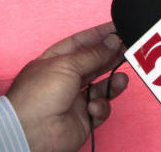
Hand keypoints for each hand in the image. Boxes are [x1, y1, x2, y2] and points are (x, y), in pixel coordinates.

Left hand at [6, 22, 128, 151]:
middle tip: (128, 49)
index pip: (80, 43)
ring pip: (100, 86)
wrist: (31, 132)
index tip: (117, 28)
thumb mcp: (67, 65)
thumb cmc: (38, 95)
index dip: (98, 35)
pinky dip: (100, 107)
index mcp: (55, 61)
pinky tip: (94, 106)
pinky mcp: (82, 118)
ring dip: (112, 82)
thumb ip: (93, 54)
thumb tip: (112, 41)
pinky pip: (100, 109)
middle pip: (93, 63)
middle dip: (110, 56)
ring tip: (122, 78)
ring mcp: (73, 99)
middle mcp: (64, 79)